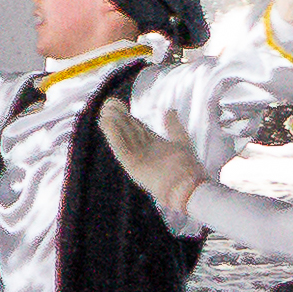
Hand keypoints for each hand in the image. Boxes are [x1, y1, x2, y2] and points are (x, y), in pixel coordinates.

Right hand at [90, 100, 206, 225]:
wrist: (188, 187)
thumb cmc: (187, 167)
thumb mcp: (181, 141)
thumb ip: (173, 126)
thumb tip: (169, 110)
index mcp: (152, 145)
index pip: (136, 128)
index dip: (127, 117)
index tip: (118, 104)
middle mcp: (142, 151)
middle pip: (127, 132)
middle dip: (118, 118)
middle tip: (108, 105)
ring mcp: (136, 159)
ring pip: (122, 139)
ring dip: (113, 126)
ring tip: (104, 112)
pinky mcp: (132, 166)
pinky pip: (121, 149)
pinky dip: (114, 137)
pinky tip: (107, 124)